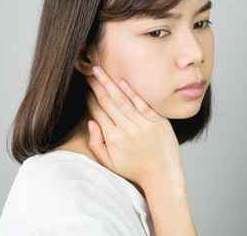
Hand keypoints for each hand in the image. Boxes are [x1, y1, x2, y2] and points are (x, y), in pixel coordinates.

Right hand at [85, 66, 183, 188]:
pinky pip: (142, 103)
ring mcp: (141, 124)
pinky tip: (122, 80)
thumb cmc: (135, 170)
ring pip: (121, 99)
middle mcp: (125, 129)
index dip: (89, 98)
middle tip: (87, 71)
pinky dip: (132, 92)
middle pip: (106, 102)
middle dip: (95, 85)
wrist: (162, 176)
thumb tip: (90, 123)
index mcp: (112, 138)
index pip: (97, 112)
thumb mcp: (110, 163)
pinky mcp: (156, 121)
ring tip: (98, 70)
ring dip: (108, 83)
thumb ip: (96, 144)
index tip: (84, 87)